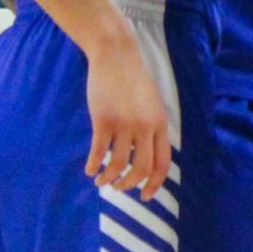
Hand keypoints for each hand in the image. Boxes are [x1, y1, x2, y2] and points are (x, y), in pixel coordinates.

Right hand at [84, 36, 171, 199]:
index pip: (163, 163)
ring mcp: (124, 123)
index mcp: (160, 123)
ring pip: (118, 164)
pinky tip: (90, 170)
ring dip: (108, 178)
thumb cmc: (132, 81)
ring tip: (101, 181)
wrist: (116, 56)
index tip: (145, 196)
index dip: (155, 184)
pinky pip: (98, 152)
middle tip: (118, 187)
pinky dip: (93, 166)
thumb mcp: (152, 104)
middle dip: (129, 185)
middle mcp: (145, 126)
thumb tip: (147, 156)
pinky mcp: (103, 120)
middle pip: (141, 169)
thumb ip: (152, 127)